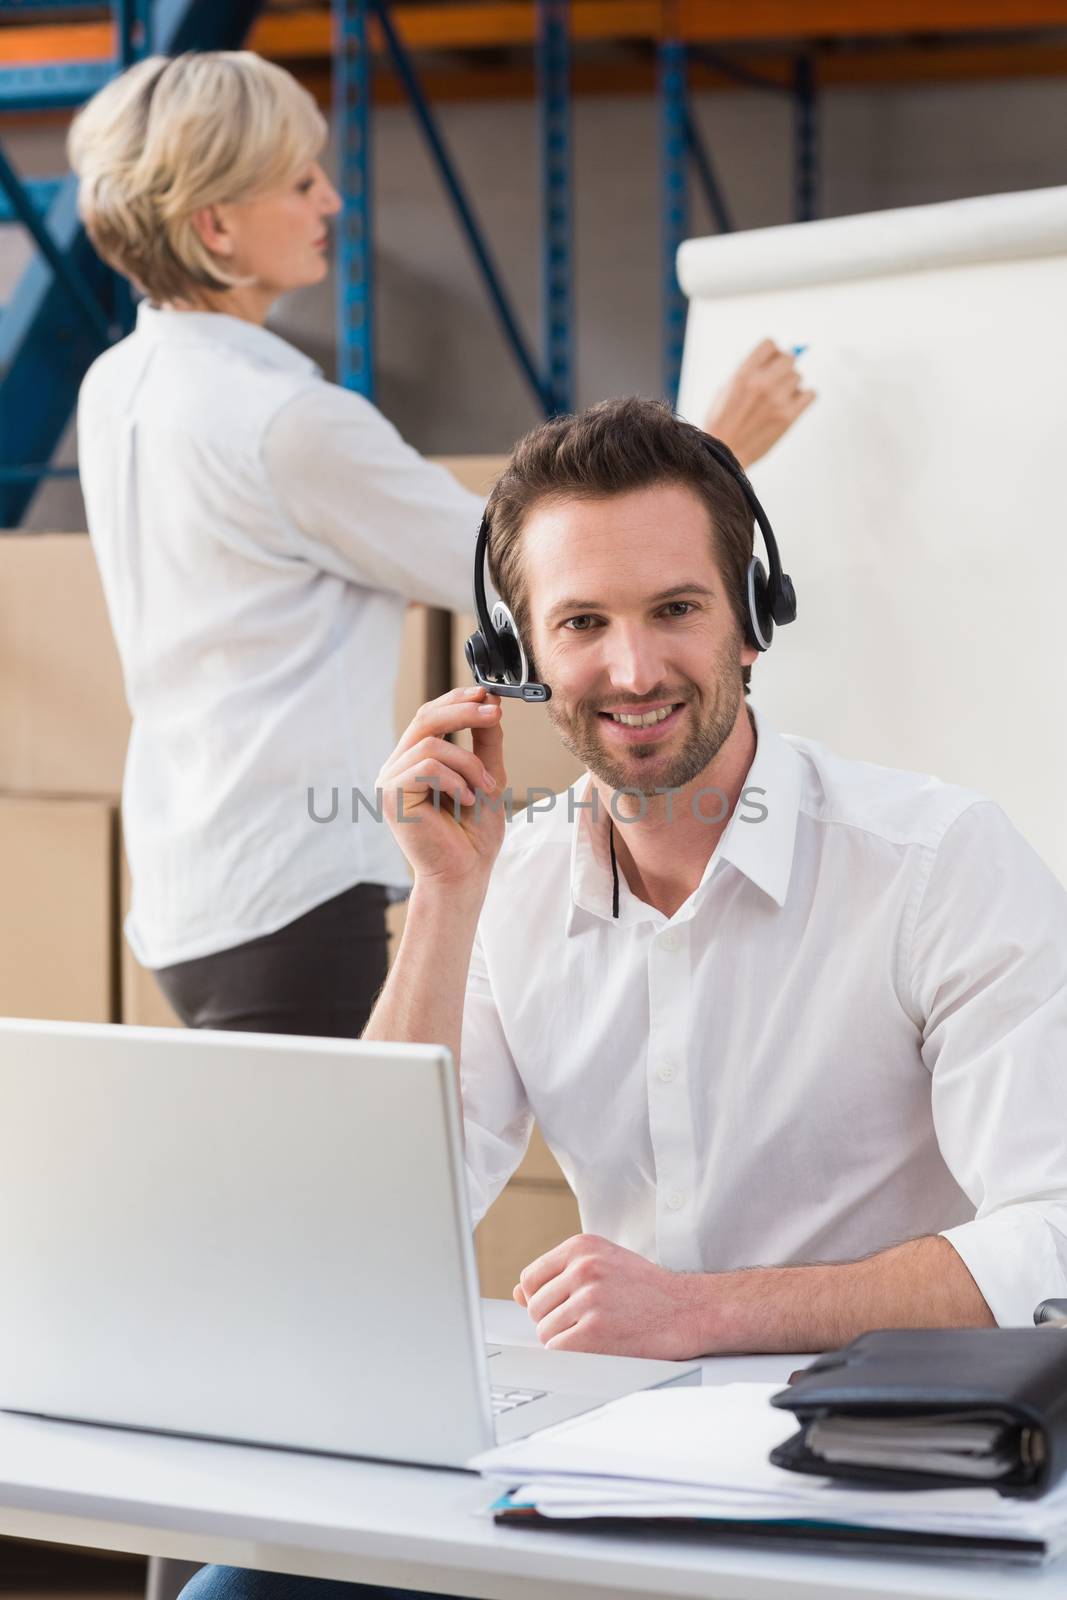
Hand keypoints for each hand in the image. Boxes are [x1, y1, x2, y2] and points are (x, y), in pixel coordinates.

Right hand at [376, 684, 506, 891]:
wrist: (465, 873)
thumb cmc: (473, 834)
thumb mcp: (487, 777)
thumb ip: (485, 742)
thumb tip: (490, 703)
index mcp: (415, 761)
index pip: (430, 716)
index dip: (456, 699)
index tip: (487, 694)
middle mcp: (397, 767)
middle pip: (426, 719)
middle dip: (464, 712)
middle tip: (496, 714)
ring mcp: (391, 781)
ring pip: (432, 744)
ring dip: (468, 763)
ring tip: (486, 788)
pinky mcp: (392, 796)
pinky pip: (427, 767)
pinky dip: (455, 780)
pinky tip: (467, 800)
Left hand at [513, 1233, 705, 1359]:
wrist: (686, 1310)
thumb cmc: (645, 1289)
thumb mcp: (603, 1264)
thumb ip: (560, 1275)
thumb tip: (517, 1293)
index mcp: (582, 1247)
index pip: (530, 1278)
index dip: (542, 1298)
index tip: (563, 1307)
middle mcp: (583, 1268)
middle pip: (534, 1307)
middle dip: (553, 1321)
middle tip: (584, 1323)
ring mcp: (588, 1299)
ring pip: (544, 1331)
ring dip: (563, 1340)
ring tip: (594, 1333)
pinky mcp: (595, 1331)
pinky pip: (557, 1349)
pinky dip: (570, 1355)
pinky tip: (595, 1347)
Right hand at [704, 338, 814, 467]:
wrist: (724, 456)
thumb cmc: (721, 424)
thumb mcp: (726, 390)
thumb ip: (747, 372)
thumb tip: (771, 359)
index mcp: (744, 374)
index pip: (770, 344)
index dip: (771, 353)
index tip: (768, 364)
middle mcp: (762, 383)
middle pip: (789, 358)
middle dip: (783, 368)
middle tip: (776, 381)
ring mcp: (777, 399)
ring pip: (798, 377)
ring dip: (791, 385)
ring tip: (778, 400)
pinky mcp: (789, 416)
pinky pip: (810, 394)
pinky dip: (804, 397)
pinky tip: (792, 405)